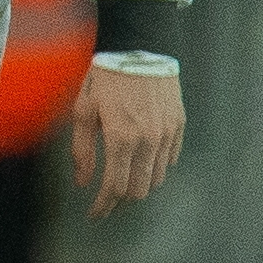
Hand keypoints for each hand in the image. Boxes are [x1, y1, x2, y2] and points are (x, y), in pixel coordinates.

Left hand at [70, 66, 184, 216]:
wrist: (139, 48)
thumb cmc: (105, 77)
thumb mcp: (83, 110)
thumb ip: (83, 150)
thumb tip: (83, 182)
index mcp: (121, 138)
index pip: (115, 187)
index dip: (103, 205)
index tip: (94, 214)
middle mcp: (149, 141)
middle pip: (139, 189)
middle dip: (120, 199)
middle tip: (105, 199)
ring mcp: (168, 134)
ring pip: (156, 178)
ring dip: (138, 184)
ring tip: (121, 179)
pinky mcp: (179, 126)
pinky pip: (170, 159)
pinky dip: (154, 168)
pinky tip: (140, 162)